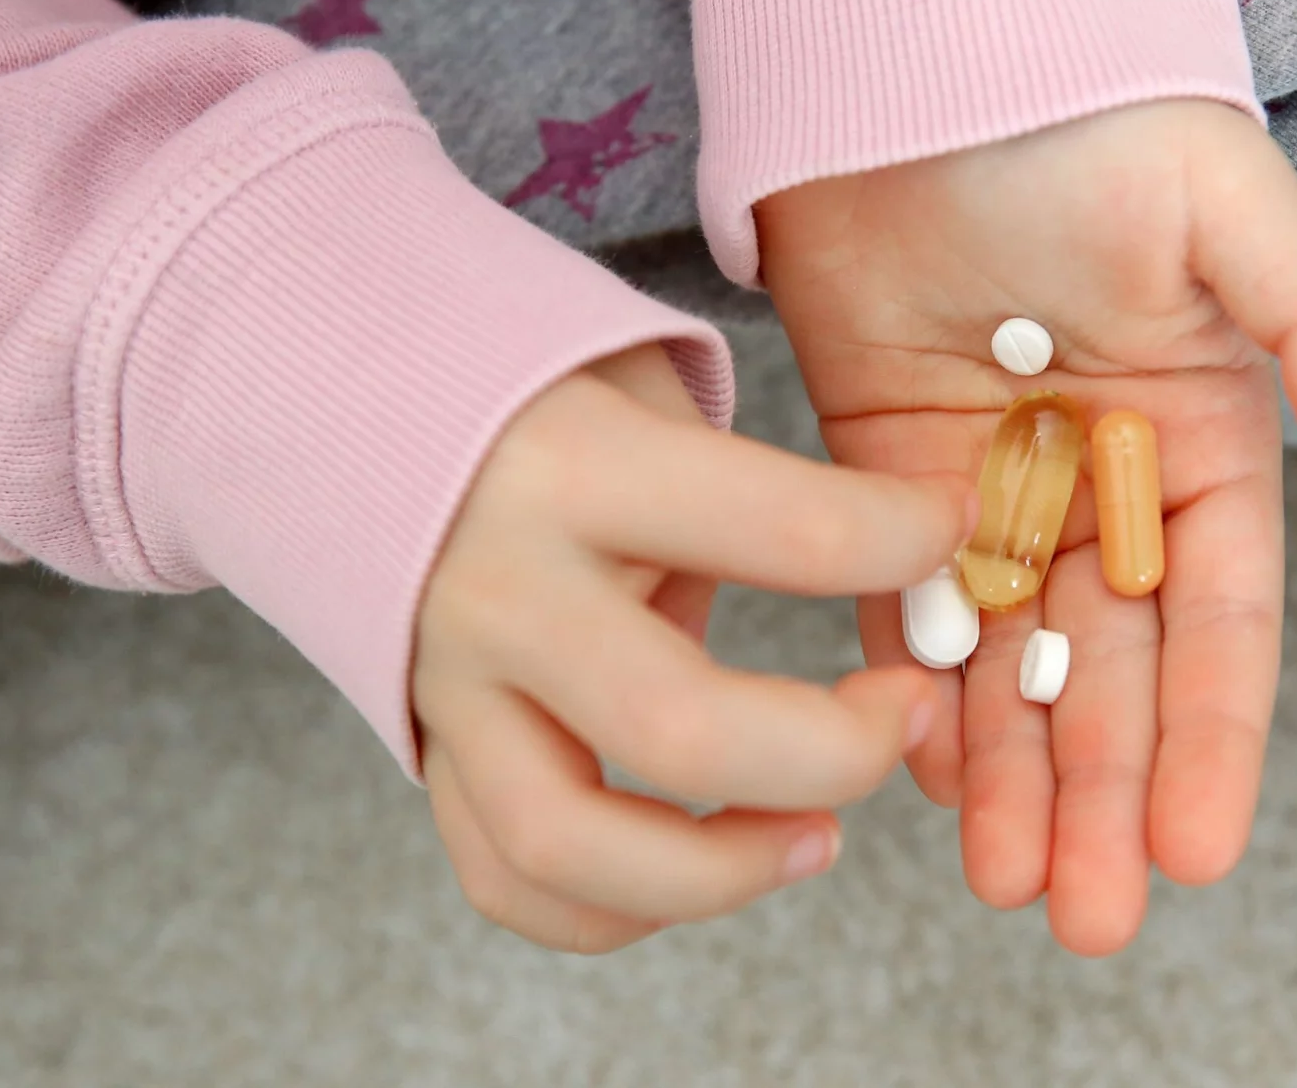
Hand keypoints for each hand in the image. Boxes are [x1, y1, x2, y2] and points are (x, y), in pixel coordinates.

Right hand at [412, 343, 976, 952]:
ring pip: (570, 845)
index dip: (903, 540)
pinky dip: (615, 908)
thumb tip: (899, 568)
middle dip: (835, 750)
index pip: (782, 528)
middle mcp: (502, 590)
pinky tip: (703, 866)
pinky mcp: (429, 746)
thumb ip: (748, 485)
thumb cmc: (532, 393)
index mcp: (572, 469)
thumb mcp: (640, 387)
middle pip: (682, 732)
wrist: (347, 409)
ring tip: (818, 836)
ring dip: (723, 872)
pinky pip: (507, 875)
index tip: (949, 534)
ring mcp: (450, 686)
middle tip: (905, 714)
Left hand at [756, 101, 1296, 956]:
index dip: (1209, 738)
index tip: (1196, 850)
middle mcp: (1100, 490)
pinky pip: (901, 608)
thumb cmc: (1088, 134)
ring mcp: (991, 495)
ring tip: (1006, 886)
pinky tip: (917, 777)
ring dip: (1007, 778)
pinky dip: (909, 691)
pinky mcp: (886, 481)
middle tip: (1086, 917)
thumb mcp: (1229, 215)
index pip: (1217, 622)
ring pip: (1004, 666)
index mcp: (1201, 445)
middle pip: (1106, 672)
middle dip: (1099, 794)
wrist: (925, 88)